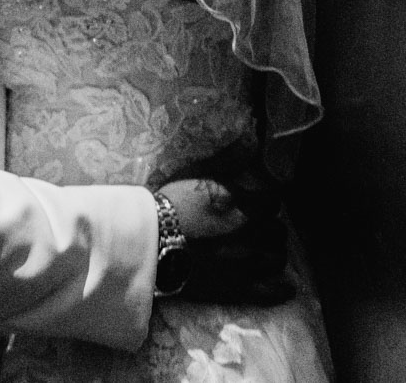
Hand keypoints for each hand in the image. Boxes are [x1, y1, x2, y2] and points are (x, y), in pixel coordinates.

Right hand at [158, 176, 292, 305]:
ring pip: (278, 258)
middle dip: (270, 227)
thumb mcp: (198, 175)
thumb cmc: (171, 205)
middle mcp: (251, 232)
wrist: (151, 243)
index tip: (259, 202)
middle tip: (259, 228)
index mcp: (241, 203)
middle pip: (279, 230)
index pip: (274, 200)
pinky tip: (285, 285)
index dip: (266, 200)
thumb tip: (252, 144)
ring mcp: (248, 263)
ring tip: (262, 251)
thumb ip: (228, 163)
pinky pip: (273, 292)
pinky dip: (282, 288)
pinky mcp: (239, 288)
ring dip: (272, 252)